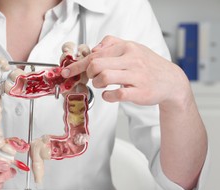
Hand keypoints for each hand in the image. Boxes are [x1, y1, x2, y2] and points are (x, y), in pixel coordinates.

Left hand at [62, 36, 190, 107]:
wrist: (171, 81)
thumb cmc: (148, 66)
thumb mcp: (132, 49)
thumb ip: (112, 45)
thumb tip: (93, 49)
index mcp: (127, 48)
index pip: (95, 54)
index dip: (77, 64)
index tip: (66, 71)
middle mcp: (132, 59)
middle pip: (96, 64)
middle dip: (89, 74)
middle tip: (93, 78)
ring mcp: (136, 76)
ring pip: (104, 77)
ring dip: (97, 84)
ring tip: (102, 85)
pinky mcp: (139, 92)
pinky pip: (116, 94)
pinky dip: (108, 96)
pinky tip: (110, 94)